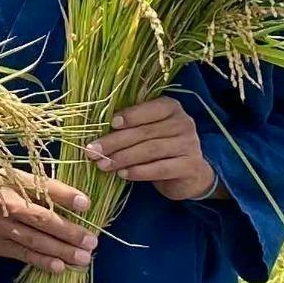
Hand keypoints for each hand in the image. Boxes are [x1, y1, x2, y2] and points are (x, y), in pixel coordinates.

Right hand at [0, 172, 100, 273]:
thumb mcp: (14, 177)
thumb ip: (41, 187)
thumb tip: (78, 202)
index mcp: (11, 180)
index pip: (42, 187)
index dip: (65, 195)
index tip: (86, 204)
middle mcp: (4, 203)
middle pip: (41, 218)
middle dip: (69, 231)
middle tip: (92, 241)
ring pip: (34, 240)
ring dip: (61, 250)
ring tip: (84, 258)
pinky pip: (22, 254)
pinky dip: (42, 261)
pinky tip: (60, 266)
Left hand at [83, 95, 219, 202]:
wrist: (190, 174)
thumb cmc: (160, 146)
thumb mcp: (148, 130)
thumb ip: (131, 125)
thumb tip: (96, 125)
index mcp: (171, 107)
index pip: (150, 108)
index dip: (130, 115)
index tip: (109, 123)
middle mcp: (183, 123)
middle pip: (145, 132)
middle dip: (115, 141)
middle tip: (93, 150)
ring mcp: (190, 145)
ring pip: (151, 150)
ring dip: (123, 158)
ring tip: (103, 165)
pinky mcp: (190, 166)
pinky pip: (161, 168)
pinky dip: (139, 172)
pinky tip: (123, 174)